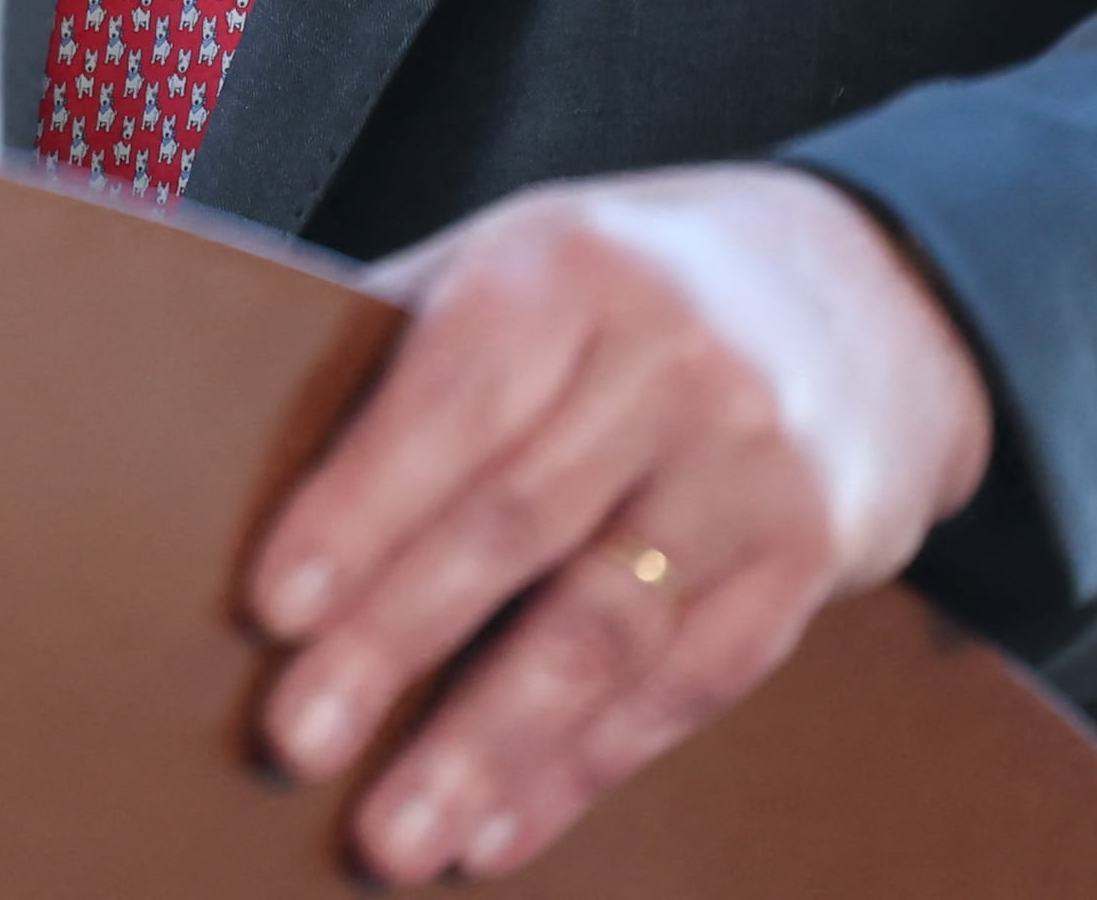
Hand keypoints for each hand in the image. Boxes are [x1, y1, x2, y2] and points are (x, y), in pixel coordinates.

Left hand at [240, 165, 993, 881]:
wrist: (868, 293)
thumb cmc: (626, 288)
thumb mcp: (519, 260)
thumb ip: (400, 341)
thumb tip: (228, 442)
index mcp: (568, 269)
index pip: (453, 400)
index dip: (362, 506)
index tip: (276, 605)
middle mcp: (671, 363)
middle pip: (517, 522)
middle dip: (398, 642)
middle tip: (296, 738)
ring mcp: (750, 469)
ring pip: (604, 628)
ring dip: (488, 747)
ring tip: (392, 837)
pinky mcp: (807, 563)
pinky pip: (686, 686)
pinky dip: (582, 770)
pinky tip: (497, 830)